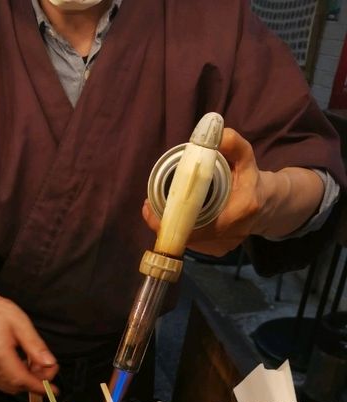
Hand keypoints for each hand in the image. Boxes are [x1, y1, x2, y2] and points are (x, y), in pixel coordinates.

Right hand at [0, 286, 58, 394]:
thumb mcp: (22, 324)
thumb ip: (36, 346)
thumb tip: (49, 364)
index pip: (21, 379)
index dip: (39, 386)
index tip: (53, 389)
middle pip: (17, 385)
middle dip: (36, 381)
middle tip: (48, 367)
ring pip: (11, 387)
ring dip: (27, 380)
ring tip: (34, 362)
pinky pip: (3, 383)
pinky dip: (16, 379)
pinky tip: (22, 365)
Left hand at [142, 128, 323, 256]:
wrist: (269, 204)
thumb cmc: (253, 180)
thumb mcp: (246, 159)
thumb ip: (234, 146)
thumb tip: (218, 132)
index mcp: (237, 213)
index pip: (194, 227)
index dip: (167, 221)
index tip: (150, 207)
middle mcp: (230, 235)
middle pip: (186, 235)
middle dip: (166, 220)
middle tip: (152, 204)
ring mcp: (223, 246)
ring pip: (187, 240)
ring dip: (173, 226)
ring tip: (163, 209)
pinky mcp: (218, 250)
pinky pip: (193, 243)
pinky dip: (183, 231)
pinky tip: (177, 219)